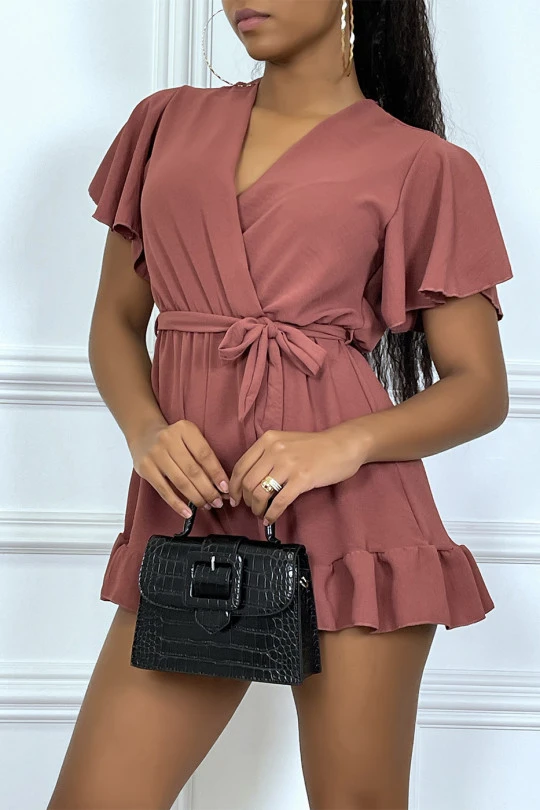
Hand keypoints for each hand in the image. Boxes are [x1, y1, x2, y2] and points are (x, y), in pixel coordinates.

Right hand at [129, 419, 230, 517]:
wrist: (144, 434)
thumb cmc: (174, 440)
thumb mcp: (189, 438)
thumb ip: (203, 456)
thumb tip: (220, 484)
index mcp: (184, 429)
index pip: (205, 455)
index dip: (217, 473)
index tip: (225, 488)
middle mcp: (168, 440)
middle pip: (193, 470)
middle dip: (208, 490)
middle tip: (218, 502)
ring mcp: (155, 454)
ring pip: (180, 482)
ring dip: (196, 497)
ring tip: (206, 506)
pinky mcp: (145, 468)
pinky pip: (164, 490)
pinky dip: (177, 504)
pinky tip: (187, 512)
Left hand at [228, 422, 372, 524]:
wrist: (343, 445)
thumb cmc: (315, 446)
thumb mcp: (286, 442)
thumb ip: (267, 456)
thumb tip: (248, 481)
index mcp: (268, 440)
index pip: (241, 466)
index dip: (233, 486)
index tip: (234, 498)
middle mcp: (275, 449)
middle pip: (248, 482)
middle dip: (246, 500)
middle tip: (251, 508)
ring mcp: (289, 464)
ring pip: (260, 493)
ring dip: (257, 508)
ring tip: (261, 513)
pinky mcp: (302, 478)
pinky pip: (279, 501)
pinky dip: (272, 514)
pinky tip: (271, 519)